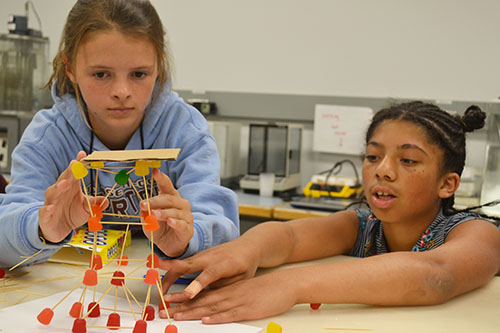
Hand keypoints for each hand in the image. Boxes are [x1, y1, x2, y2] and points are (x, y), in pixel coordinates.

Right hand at [38, 151, 107, 242]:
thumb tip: (106, 200)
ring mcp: (51, 202)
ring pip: (52, 192)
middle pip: (63, 179)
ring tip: (64, 183)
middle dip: (69, 172)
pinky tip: (52, 207)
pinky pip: (45, 211)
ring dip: (58, 187)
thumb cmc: (72, 214)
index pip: (75, 173)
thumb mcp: (87, 209)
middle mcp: (60, 192)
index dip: (78, 163)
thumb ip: (95, 204)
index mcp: (71, 187)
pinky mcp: (45, 215)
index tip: (83, 153)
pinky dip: (48, 209)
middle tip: (74, 164)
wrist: (58, 230)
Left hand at [141, 168, 192, 256]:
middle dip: (155, 201)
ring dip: (163, 213)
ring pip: (174, 211)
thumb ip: (145, 214)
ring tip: (153, 215)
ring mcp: (186, 216)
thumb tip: (142, 208)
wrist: (171, 246)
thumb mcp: (149, 220)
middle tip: (143, 204)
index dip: (161, 178)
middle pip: (169, 199)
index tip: (154, 171)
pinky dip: (175, 223)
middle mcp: (180, 204)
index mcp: (171, 198)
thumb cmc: (161, 229)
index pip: (167, 186)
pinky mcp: (188, 228)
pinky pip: (182, 224)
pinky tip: (170, 222)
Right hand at [157, 237, 259, 312]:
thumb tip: (207, 299)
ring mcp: (202, 256)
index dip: (197, 286)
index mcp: (223, 264)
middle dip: (170, 268)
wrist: (247, 246)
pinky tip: (164, 284)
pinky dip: (171, 273)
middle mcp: (209, 258)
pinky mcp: (198, 257)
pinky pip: (183, 265)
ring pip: (181, 265)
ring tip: (157, 288)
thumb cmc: (244, 264)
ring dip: (167, 275)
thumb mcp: (240, 278)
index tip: (188, 295)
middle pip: (187, 264)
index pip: (207, 276)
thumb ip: (223, 287)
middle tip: (156, 273)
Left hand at [166, 271, 297, 323]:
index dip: (184, 299)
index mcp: (228, 290)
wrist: (285, 284)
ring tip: (177, 316)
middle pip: (202, 301)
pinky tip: (207, 320)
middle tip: (165, 310)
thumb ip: (230, 296)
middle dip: (182, 306)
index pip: (201, 295)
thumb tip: (215, 306)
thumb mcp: (244, 290)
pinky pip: (231, 314)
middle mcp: (229, 295)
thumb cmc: (265, 289)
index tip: (169, 302)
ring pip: (212, 307)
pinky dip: (218, 318)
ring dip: (193, 312)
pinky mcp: (248, 309)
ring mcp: (238, 302)